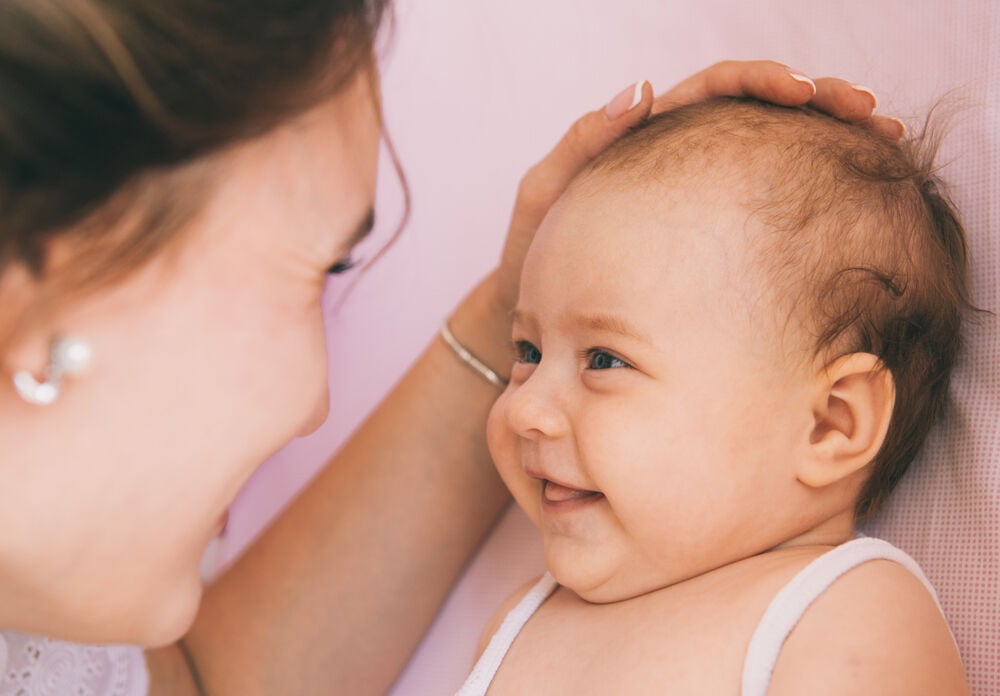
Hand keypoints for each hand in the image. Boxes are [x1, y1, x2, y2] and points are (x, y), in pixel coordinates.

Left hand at [494, 60, 899, 313]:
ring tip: (881, 139)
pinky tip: (845, 202)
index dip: (763, 82)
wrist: (532, 316)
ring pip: (770, 154)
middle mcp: (678, 160)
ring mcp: (695, 200)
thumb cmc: (534, 254)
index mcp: (645, 139)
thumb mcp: (545, 194)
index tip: (808, 92)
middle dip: (818, 101)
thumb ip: (581, 142)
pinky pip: (760, 205)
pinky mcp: (705, 240)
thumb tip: (641, 89)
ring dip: (825, 139)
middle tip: (870, 111)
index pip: (714, 91)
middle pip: (759, 113)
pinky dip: (804, 192)